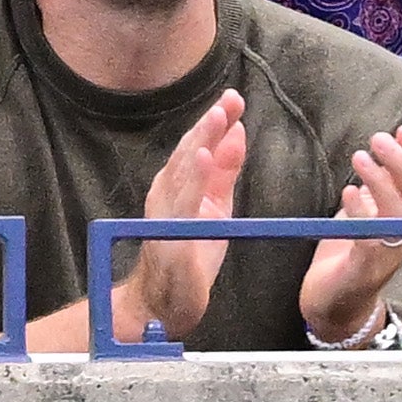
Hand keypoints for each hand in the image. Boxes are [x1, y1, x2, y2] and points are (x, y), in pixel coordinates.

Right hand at [110, 89, 245, 343]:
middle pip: (190, 152)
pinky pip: (182, 203)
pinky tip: (204, 157)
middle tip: (230, 99)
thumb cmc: (188, 254)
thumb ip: (225, 172)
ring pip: (184, 171)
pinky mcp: (169, 236)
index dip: (216, 122)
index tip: (235, 99)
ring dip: (201, 141)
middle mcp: (166, 193)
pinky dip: (194, 178)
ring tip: (218, 117)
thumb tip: (237, 132)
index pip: (198, 145)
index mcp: (178, 184)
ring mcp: (164, 214)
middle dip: (210, 124)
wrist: (164, 302)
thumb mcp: (216, 208)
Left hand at [296, 123, 401, 343]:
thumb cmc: (351, 250)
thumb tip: (384, 146)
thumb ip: (381, 185)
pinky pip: (370, 237)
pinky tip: (347, 191)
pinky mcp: (364, 267)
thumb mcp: (370, 210)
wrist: (334, 302)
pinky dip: (360, 210)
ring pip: (399, 211)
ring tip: (359, 157)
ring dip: (381, 179)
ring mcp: (388, 251)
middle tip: (379, 138)